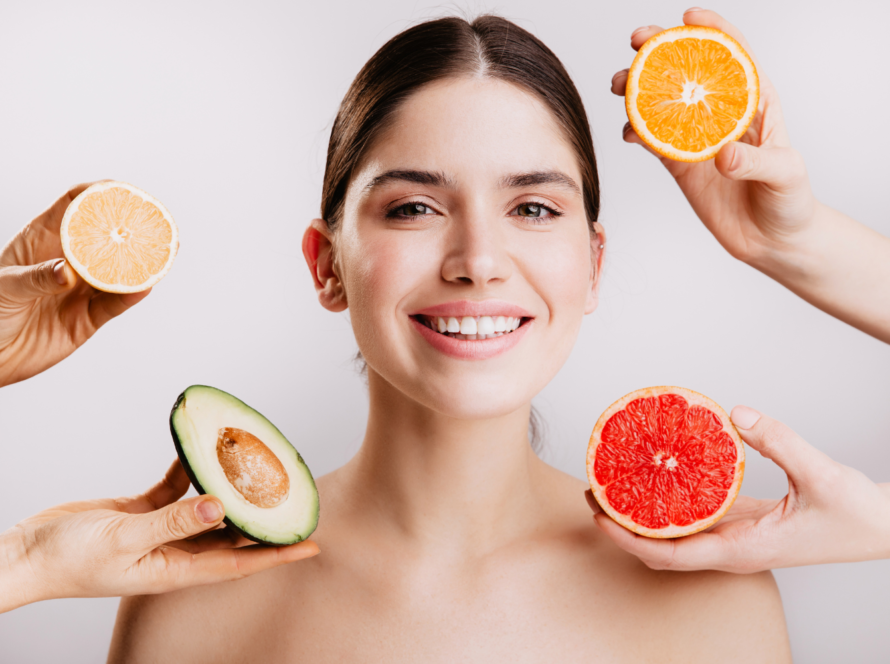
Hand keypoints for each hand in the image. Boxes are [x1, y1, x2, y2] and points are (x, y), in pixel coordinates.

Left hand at [0, 183, 149, 386]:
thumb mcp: (3, 288)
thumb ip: (37, 277)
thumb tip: (69, 272)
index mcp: (41, 241)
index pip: (73, 206)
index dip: (97, 194)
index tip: (119, 192)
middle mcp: (66, 261)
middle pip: (104, 236)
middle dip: (130, 227)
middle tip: (152, 222)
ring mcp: (79, 290)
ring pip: (116, 271)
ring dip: (138, 263)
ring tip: (159, 254)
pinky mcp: (87, 319)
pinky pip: (114, 305)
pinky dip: (130, 296)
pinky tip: (143, 286)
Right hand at [0, 460, 318, 611]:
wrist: (29, 552)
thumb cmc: (70, 560)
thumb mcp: (126, 539)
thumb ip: (174, 522)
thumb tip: (222, 508)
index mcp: (177, 568)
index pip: (240, 564)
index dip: (277, 554)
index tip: (311, 543)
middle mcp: (175, 551)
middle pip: (232, 537)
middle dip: (264, 522)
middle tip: (293, 500)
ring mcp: (159, 532)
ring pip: (207, 510)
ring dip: (229, 492)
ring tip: (255, 470)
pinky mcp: (141, 513)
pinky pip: (174, 490)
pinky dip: (188, 473)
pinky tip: (200, 453)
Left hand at [587, 407, 889, 572]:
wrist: (883, 530)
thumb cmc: (857, 516)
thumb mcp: (821, 475)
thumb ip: (779, 441)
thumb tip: (734, 413)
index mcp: (744, 551)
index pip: (671, 555)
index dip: (630, 539)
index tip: (600, 517)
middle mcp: (733, 550)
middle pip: (662, 550)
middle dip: (622, 527)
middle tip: (593, 491)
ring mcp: (737, 539)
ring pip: (676, 536)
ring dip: (640, 514)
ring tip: (612, 482)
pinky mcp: (744, 525)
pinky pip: (697, 518)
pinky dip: (670, 502)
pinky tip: (658, 475)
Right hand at [613, 9, 889, 342]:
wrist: (773, 240)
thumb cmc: (790, 200)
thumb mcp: (784, 174)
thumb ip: (754, 162)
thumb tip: (722, 154)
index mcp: (754, 101)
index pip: (733, 54)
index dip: (710, 30)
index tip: (688, 17)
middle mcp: (721, 113)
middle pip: (687, 70)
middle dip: (660, 50)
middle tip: (638, 42)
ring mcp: (696, 137)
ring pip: (661, 101)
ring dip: (638, 88)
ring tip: (620, 85)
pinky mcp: (679, 163)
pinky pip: (652, 139)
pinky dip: (636, 132)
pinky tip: (629, 132)